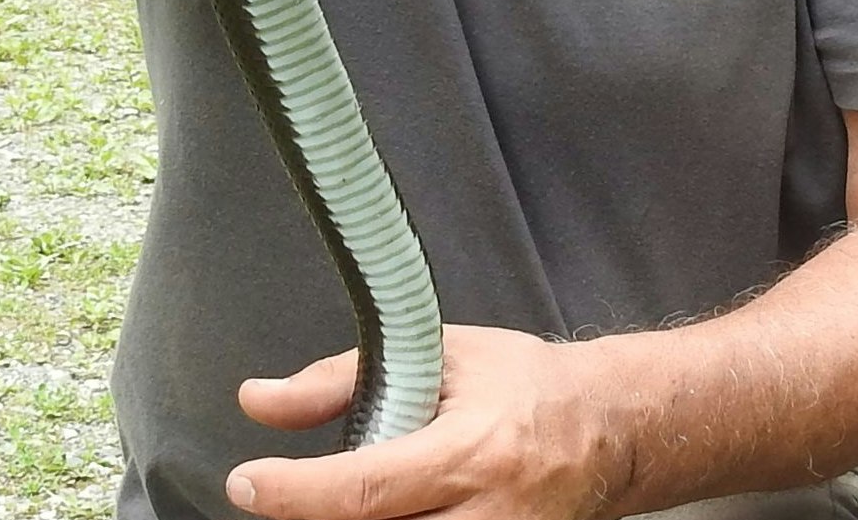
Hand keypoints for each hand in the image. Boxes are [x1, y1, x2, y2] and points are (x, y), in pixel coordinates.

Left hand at [228, 327, 630, 519]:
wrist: (611, 428)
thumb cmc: (523, 383)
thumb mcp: (437, 354)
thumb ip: (343, 378)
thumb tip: (259, 400)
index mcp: (472, 451)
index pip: (367, 487)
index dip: (296, 493)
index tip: (246, 484)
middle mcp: (488, 518)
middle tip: (280, 498)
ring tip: (329, 501)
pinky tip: (381, 511)